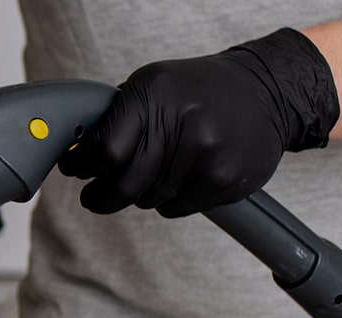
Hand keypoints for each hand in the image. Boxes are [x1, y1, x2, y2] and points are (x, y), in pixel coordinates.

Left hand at [59, 28, 339, 217]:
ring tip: (154, 175)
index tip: (75, 171)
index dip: (83, 166)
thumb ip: (116, 116)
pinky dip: (170, 202)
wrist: (266, 91)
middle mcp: (181, 123)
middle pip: (123, 184)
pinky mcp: (224, 179)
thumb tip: (77, 152)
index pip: (104, 149)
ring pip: (148, 199)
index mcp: (154, 96)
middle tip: (94, 198)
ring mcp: (206, 154)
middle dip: (101, 196)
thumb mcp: (153, 85)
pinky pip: (176, 209)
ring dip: (141, 195)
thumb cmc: (199, 91)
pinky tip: (181, 179)